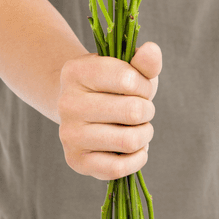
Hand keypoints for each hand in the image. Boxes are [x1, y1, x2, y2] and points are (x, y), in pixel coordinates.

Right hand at [57, 40, 161, 180]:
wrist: (85, 111)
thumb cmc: (114, 88)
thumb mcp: (129, 69)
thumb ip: (144, 61)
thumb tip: (151, 49)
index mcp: (76, 71)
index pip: (128, 79)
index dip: (144, 85)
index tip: (140, 88)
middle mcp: (67, 102)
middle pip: (132, 112)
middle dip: (147, 111)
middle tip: (141, 110)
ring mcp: (68, 134)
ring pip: (128, 140)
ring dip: (145, 135)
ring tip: (139, 128)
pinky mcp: (75, 160)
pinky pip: (118, 168)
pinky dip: (137, 158)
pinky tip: (135, 148)